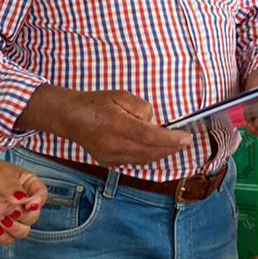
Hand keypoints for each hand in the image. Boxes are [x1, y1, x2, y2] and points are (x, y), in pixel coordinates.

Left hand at [0, 153, 47, 244]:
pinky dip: (4, 237)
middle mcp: (20, 202)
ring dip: (16, 229)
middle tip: (12, 210)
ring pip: (23, 231)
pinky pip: (7, 239)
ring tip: (3, 220)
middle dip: (25, 216)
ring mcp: (9, 215)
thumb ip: (11, 186)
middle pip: (33, 216)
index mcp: (26, 185)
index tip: (30, 204)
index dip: (38, 202)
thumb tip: (22, 198)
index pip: (41, 195)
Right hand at [64, 89, 192, 168]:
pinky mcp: (108, 162)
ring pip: (144, 160)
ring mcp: (111, 156)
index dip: (171, 140)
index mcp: (117, 125)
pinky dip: (147, 156)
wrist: (71, 117)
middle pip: (150, 152)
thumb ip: (141, 108)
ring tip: (172, 144)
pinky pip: (134, 162)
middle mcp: (114, 145)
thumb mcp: (121, 96)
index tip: (186, 138)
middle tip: (184, 141)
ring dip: (161, 153)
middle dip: (171, 148)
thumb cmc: (96, 104)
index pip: (150, 137)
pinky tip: (154, 149)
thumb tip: (154, 122)